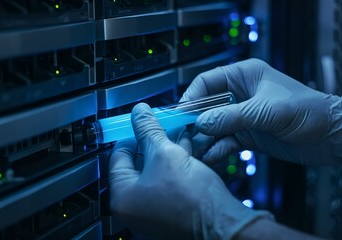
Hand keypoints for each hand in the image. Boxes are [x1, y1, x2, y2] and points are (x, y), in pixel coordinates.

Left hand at [109, 103, 270, 239]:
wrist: (223, 224)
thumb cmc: (191, 199)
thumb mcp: (165, 153)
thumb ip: (148, 130)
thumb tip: (139, 113)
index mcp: (122, 197)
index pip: (118, 157)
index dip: (131, 135)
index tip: (142, 124)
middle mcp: (134, 209)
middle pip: (138, 165)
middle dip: (154, 143)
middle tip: (162, 128)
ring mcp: (153, 213)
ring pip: (157, 174)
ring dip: (168, 153)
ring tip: (179, 136)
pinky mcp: (171, 214)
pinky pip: (168, 185)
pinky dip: (176, 168)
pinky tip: (188, 153)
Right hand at [181, 58, 341, 169]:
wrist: (332, 137)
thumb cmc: (310, 111)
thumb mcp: (268, 111)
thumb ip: (232, 116)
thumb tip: (202, 123)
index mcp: (244, 76)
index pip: (207, 82)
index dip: (191, 96)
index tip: (181, 113)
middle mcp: (240, 95)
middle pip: (206, 106)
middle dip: (195, 121)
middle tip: (183, 135)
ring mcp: (243, 117)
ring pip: (213, 126)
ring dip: (204, 138)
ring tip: (194, 150)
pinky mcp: (248, 135)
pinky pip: (225, 142)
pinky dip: (217, 149)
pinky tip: (211, 157)